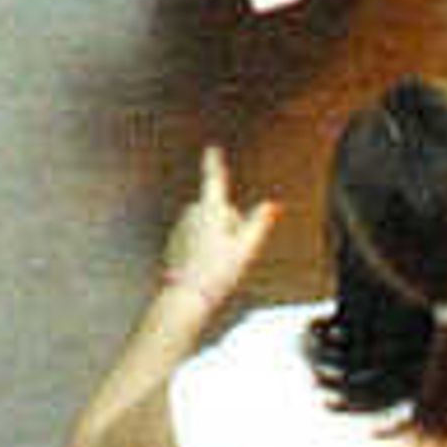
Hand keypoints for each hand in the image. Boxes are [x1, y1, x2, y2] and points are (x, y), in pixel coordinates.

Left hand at [158, 141, 277, 314]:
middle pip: (218, 210)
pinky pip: (194, 238)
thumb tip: (272, 205)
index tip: (212, 149)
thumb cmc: (216, 273)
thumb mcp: (246, 248)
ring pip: (206, 225)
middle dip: (227, 224)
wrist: (186, 296)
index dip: (214, 163)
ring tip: (217, 263)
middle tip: (230, 252)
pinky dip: (201, 247)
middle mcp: (192, 213)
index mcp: (211, 210)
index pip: (214, 180)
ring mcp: (181, 226)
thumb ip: (259, 223)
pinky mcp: (174, 240)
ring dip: (214, 237)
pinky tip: (205, 266)